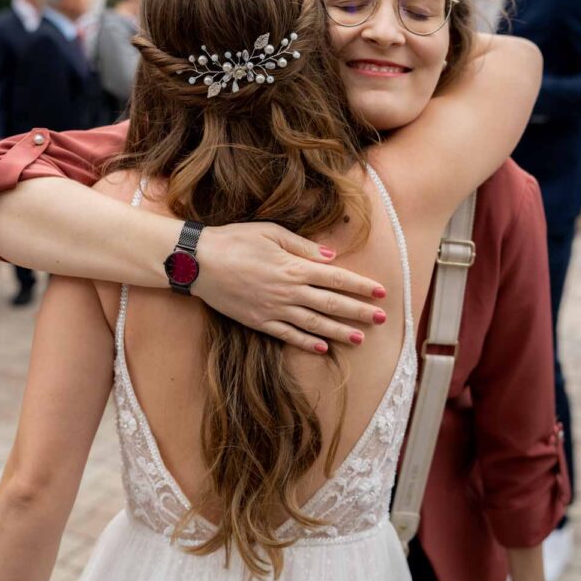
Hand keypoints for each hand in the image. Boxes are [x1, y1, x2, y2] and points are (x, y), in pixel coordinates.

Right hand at [194, 222, 387, 352]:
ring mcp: (274, 309)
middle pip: (331, 303)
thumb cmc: (234, 240)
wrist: (198, 262)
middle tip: (382, 318)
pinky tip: (323, 348)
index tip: (381, 292)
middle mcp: (288, 291)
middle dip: (359, 311)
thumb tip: (331, 257)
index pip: (336, 278)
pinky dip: (307, 342)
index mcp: (294, 267)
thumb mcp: (271, 233)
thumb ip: (303, 247)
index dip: (360, 286)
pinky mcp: (259, 321)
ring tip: (360, 339)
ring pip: (314, 324)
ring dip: (339, 331)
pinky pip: (288, 335)